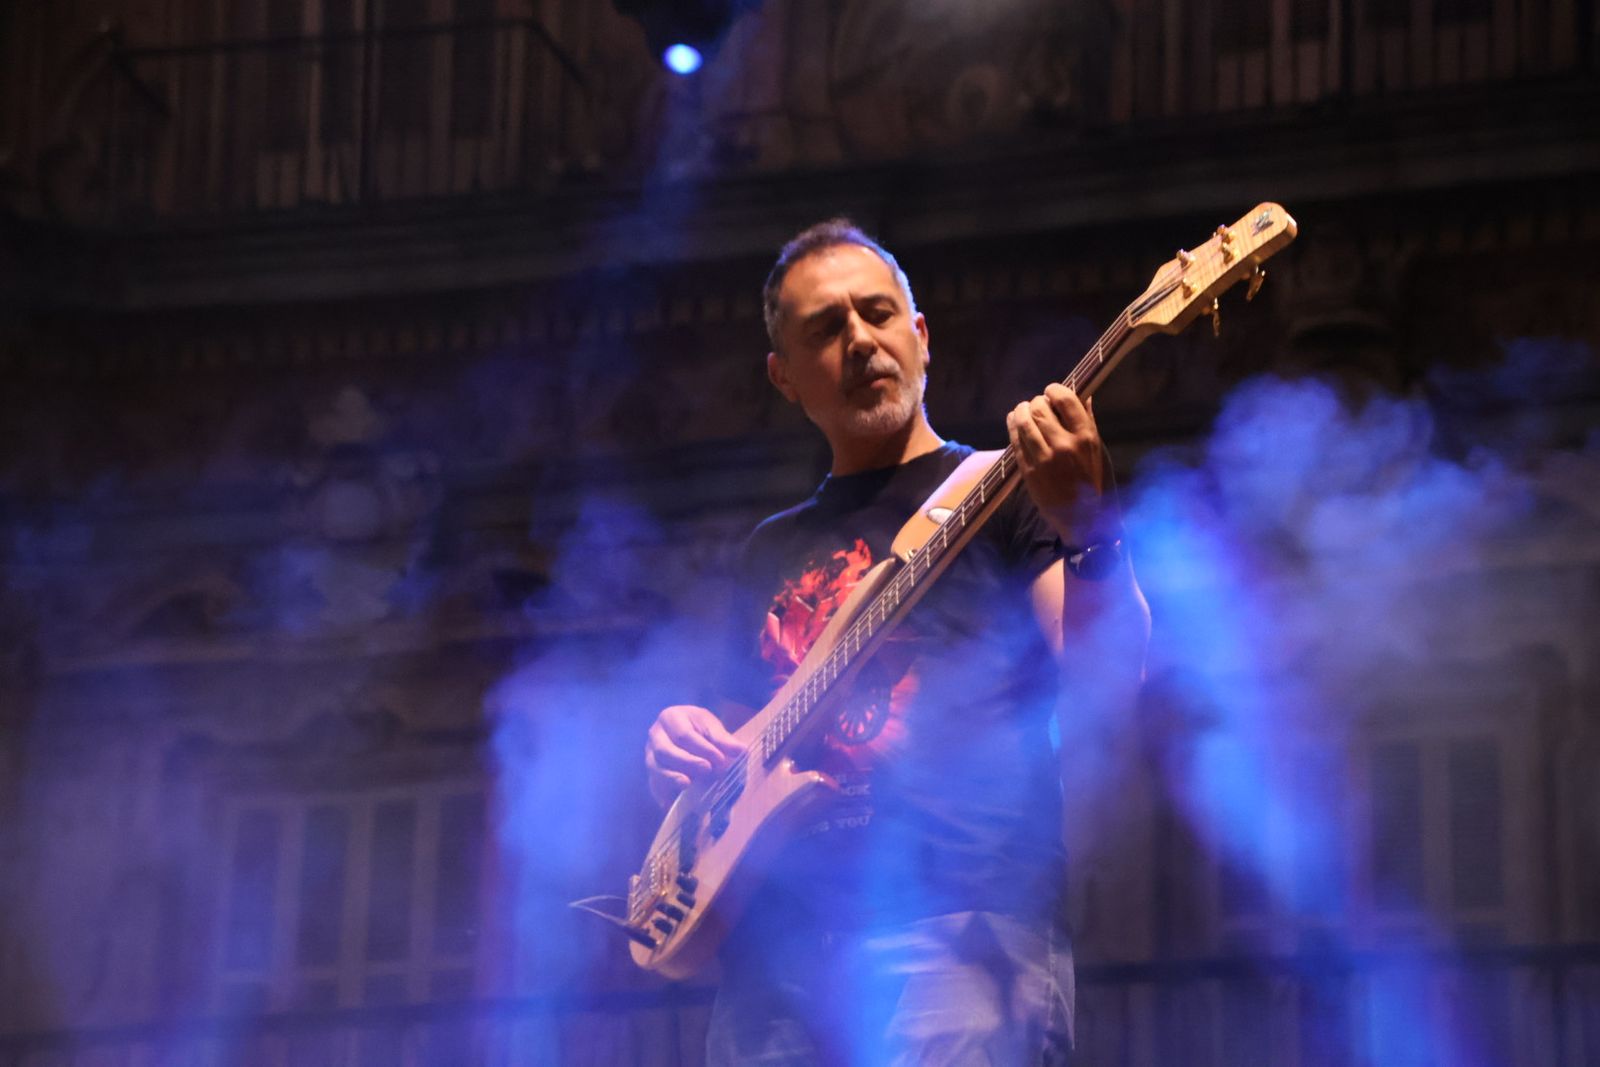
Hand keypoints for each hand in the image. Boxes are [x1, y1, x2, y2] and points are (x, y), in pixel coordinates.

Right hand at [645, 705, 745, 808]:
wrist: (684, 729)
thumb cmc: (698, 727)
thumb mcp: (711, 726)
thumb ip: (724, 739)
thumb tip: (741, 751)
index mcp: (670, 717)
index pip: (684, 734)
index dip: (702, 748)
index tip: (720, 759)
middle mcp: (655, 736)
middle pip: (665, 751)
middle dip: (686, 762)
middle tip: (707, 770)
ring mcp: (650, 755)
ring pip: (656, 768)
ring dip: (672, 778)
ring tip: (687, 785)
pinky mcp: (652, 773)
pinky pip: (653, 784)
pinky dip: (662, 794)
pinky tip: (671, 803)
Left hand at [1007, 383, 1106, 539]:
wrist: (1084, 520)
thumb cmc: (1095, 483)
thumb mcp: (1099, 452)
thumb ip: (1089, 423)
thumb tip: (1084, 397)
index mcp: (1085, 437)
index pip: (1065, 399)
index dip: (1054, 389)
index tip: (1051, 391)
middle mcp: (1064, 445)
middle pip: (1039, 408)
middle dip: (1036, 402)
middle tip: (1036, 404)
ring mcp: (1043, 459)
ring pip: (1023, 422)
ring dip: (1020, 411)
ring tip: (1022, 410)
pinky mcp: (1028, 471)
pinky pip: (1016, 442)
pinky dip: (1013, 427)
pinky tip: (1014, 421)